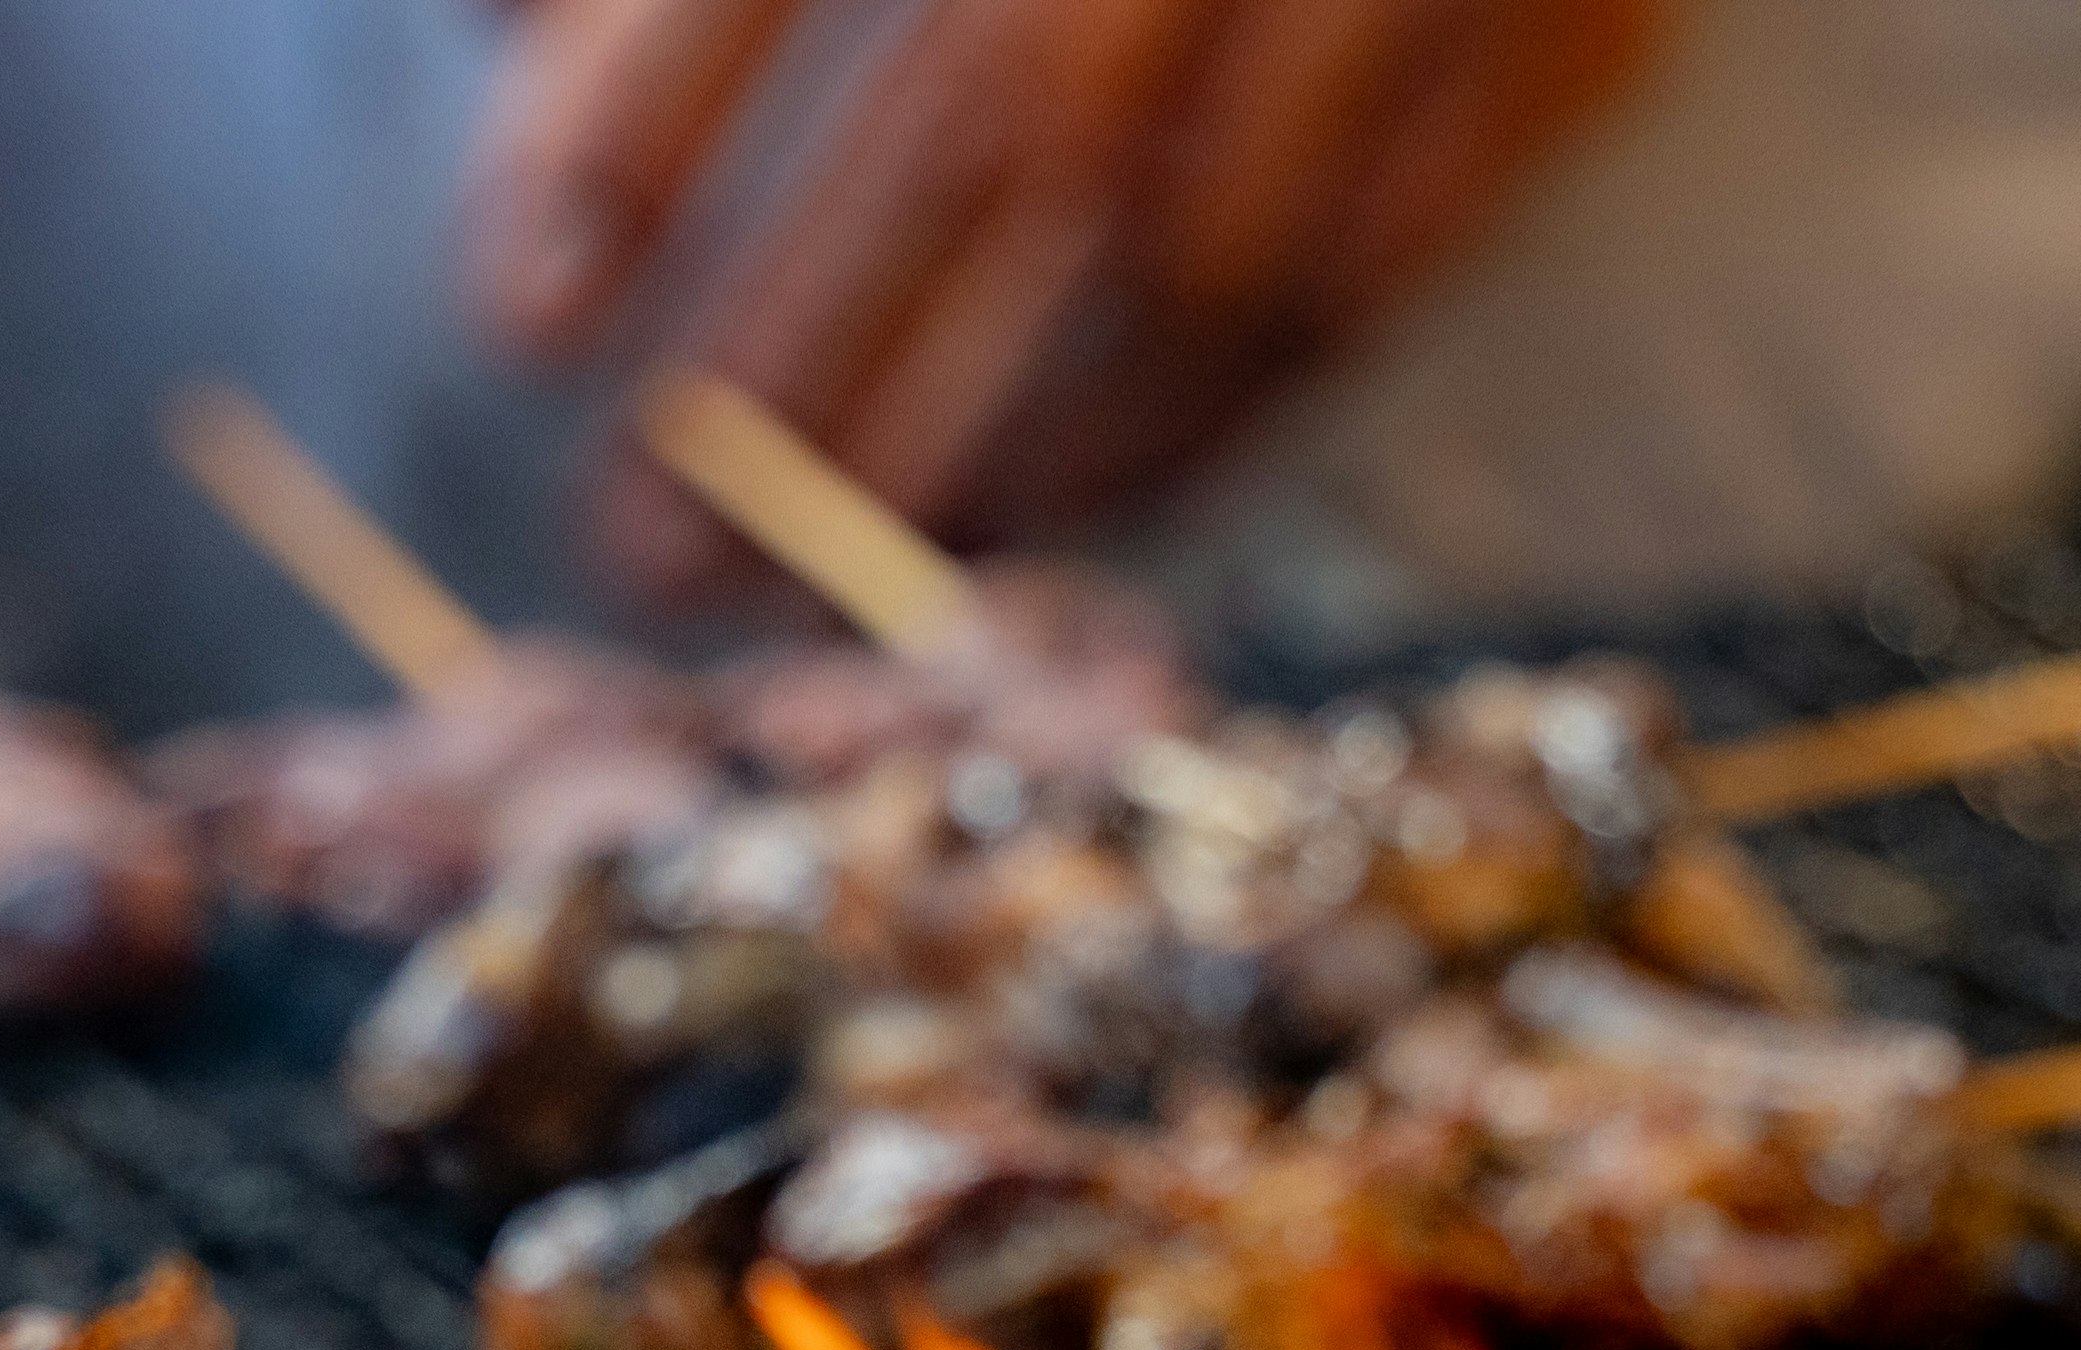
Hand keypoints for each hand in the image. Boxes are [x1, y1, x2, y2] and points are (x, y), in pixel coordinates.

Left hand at [463, 0, 1673, 590]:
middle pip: (982, 124)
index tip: (524, 325)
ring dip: (994, 445)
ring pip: (1186, 247)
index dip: (635, 130)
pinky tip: (1055, 507)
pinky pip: (1363, 280)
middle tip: (649, 557)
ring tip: (841, 566)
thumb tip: (507, 37)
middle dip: (794, 370)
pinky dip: (1196, 423)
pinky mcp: (1573, 34)